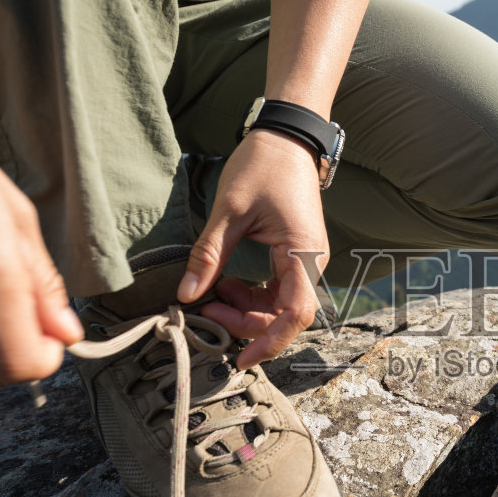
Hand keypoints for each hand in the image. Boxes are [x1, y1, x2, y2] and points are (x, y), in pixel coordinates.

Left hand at [178, 129, 328, 367]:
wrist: (285, 138)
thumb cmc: (263, 166)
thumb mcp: (229, 211)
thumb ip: (209, 256)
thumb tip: (187, 296)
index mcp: (303, 253)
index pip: (294, 315)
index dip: (268, 342)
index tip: (240, 358)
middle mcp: (310, 263)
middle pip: (284, 317)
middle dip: (246, 324)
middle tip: (206, 311)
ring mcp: (303, 262)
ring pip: (278, 308)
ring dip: (246, 310)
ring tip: (212, 292)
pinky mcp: (293, 258)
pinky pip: (275, 292)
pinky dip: (250, 297)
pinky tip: (227, 284)